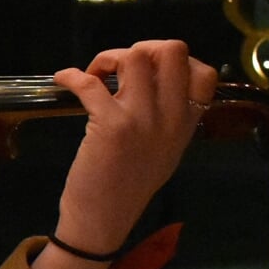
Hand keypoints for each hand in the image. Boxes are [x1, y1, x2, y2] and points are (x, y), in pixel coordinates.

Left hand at [37, 40, 217, 268]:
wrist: (103, 221)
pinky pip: (91, 82)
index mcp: (186, 124)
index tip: (149, 71)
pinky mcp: (111, 125)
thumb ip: (167, 119)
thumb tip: (153, 84)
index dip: (176, 60)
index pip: (205, 73)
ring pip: (135, 56)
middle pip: (172, 51)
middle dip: (142, 47)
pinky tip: (63, 80)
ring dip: (108, 57)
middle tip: (120, 68)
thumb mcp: (164, 152)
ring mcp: (142, 120)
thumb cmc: (128, 186)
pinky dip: (71, 75)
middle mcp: (170, 118)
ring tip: (94, 75)